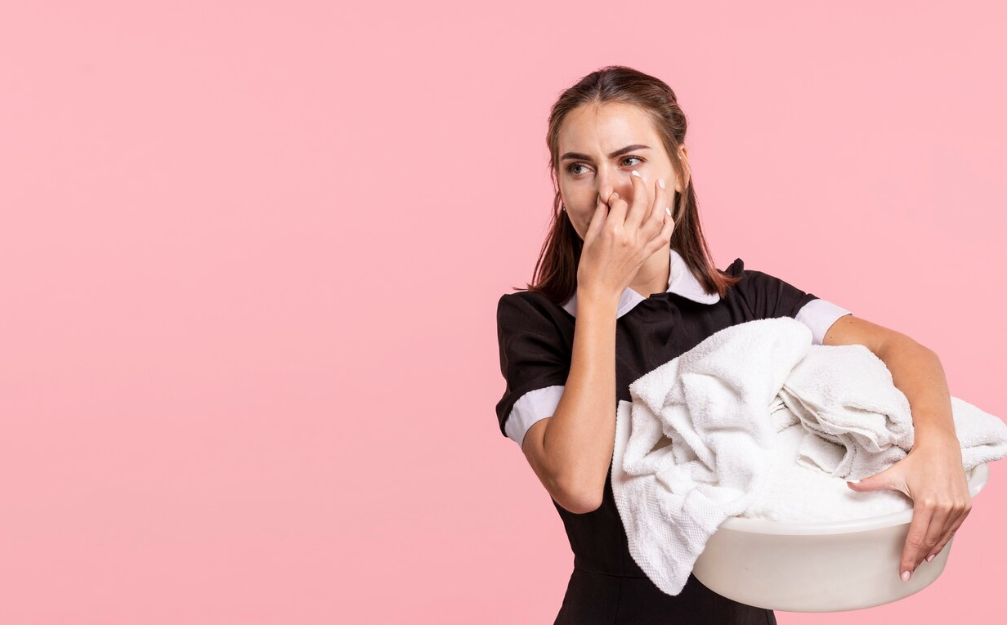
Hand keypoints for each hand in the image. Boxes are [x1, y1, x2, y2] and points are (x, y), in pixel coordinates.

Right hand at [577, 171, 674, 300]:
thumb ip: (600, 216)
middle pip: (640, 202)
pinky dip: (668, 222)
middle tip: (636, 176)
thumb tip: (606, 199)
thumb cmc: (589, 266)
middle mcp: (629, 236)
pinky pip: (663, 235)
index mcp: (611, 231)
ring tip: (659, 184)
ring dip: (660, 197)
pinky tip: (666, 212)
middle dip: (639, 185)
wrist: (600, 291)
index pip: (619, 202)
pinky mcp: (646, 253)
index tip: (610, 199)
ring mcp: (640, 245)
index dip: (615, 196)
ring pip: (657, 216)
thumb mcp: (589, 238)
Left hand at [846, 434, 972, 581]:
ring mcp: (957, 508)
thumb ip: (870, 483)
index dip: (909, 557)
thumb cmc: (916, 462)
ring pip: (943, 538)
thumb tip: (848, 485)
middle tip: (909, 571)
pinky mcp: (965, 507)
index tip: (904, 572)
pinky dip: (944, 540)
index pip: (916, 538)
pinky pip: (953, 529)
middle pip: (929, 541)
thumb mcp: (893, 473)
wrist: (941, 448)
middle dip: (918, 558)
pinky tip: (935, 549)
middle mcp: (944, 508)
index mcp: (926, 504)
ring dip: (932, 551)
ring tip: (921, 562)